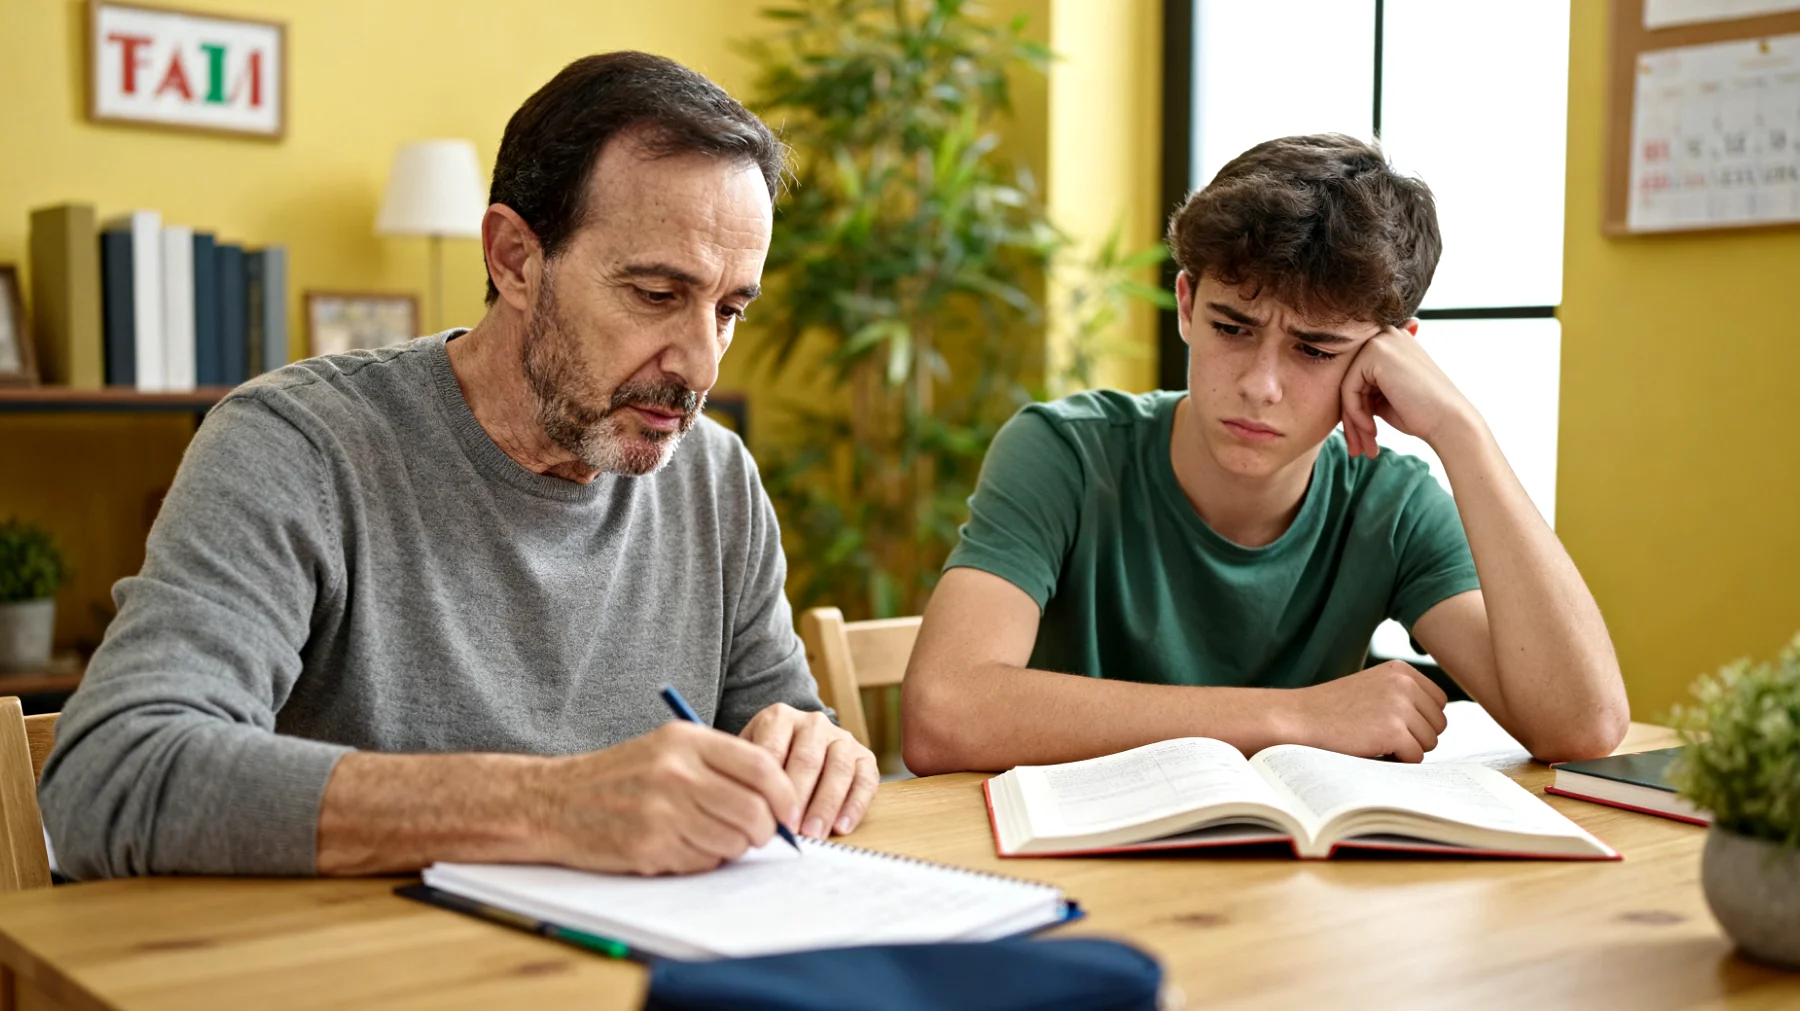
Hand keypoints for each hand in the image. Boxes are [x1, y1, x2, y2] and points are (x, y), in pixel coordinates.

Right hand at [534, 721, 799, 874]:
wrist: (552, 801)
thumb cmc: (618, 776)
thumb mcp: (667, 748)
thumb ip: (720, 764)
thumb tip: (776, 796)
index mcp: (685, 741)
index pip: (760, 766)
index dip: (784, 793)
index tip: (788, 809)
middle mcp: (676, 773)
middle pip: (753, 810)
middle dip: (764, 829)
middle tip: (758, 833)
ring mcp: (662, 811)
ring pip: (732, 840)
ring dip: (733, 847)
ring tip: (711, 836)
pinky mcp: (649, 847)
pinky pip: (703, 861)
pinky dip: (704, 860)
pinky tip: (681, 846)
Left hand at [740, 703, 878, 838]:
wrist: (798, 749)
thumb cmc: (768, 762)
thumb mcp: (749, 759)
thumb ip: (748, 777)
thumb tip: (750, 812)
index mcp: (780, 717)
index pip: (773, 750)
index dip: (770, 786)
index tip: (766, 816)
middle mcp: (814, 723)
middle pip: (808, 760)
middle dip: (799, 799)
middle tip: (791, 830)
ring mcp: (843, 738)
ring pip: (839, 770)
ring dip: (826, 806)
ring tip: (814, 834)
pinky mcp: (865, 757)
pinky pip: (865, 782)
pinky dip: (855, 807)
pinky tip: (841, 828)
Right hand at [1281, 661, 1449, 762]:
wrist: (1297, 719)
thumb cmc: (1331, 711)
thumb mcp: (1372, 689)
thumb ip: (1404, 696)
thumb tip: (1438, 724)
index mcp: (1401, 670)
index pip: (1438, 703)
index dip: (1418, 720)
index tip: (1388, 721)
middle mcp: (1404, 683)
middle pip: (1438, 724)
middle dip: (1415, 736)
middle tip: (1379, 734)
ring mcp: (1400, 706)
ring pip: (1429, 742)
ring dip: (1405, 749)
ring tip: (1372, 740)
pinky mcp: (1394, 730)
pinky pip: (1414, 758)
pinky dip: (1395, 761)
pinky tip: (1370, 749)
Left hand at [1338, 323, 1475, 457]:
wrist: (1449, 421)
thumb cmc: (1421, 414)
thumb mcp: (1385, 398)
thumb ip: (1364, 389)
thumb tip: (1338, 395)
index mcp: (1392, 344)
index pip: (1358, 378)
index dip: (1357, 411)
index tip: (1363, 439)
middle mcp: (1387, 335)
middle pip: (1351, 381)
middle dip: (1352, 419)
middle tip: (1358, 450)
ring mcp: (1382, 341)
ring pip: (1347, 386)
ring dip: (1353, 422)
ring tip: (1363, 448)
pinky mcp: (1376, 352)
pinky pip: (1349, 388)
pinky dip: (1355, 413)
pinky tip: (1371, 430)